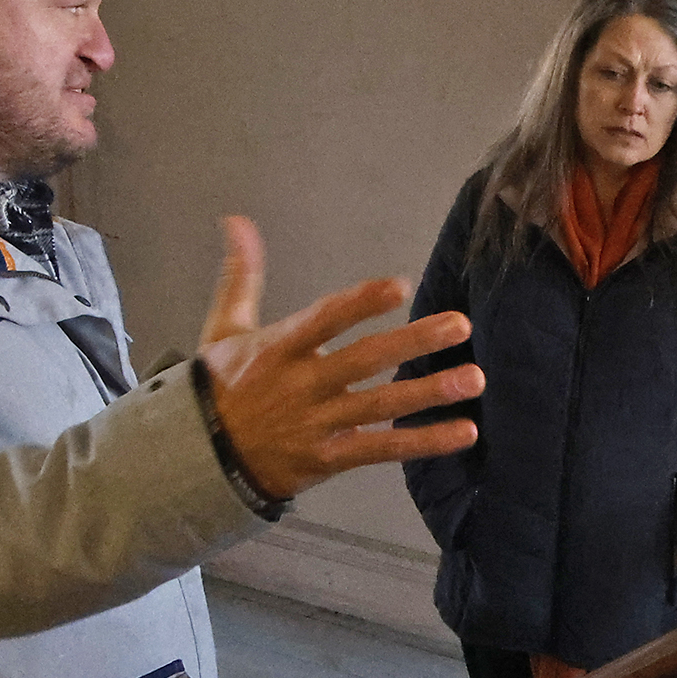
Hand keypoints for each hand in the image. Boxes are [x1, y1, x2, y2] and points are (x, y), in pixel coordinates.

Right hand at [195, 217, 483, 500]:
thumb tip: (236, 219)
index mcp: (278, 348)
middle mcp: (302, 385)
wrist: (203, 458)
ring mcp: (318, 424)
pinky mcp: (330, 458)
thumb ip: (241, 274)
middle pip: (364, 360)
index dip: (360, 303)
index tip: (400, 286)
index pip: (324, 320)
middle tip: (461, 325)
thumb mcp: (224, 328)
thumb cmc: (220, 386)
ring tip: (473, 378)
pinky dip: (425, 441)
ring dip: (430, 393)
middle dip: (415, 342)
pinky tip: (465, 431)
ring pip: (381, 406)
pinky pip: (383, 449)